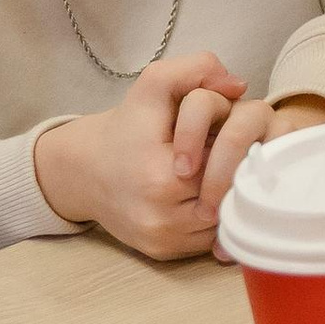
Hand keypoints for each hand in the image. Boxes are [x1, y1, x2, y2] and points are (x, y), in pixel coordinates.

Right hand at [34, 50, 272, 261]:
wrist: (85, 170)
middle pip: (234, 191)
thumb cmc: (126, 126)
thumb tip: (239, 86)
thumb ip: (198, 68)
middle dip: (235, 167)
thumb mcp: (155, 82)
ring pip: (227, 218)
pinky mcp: (166, 255)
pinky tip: (201, 193)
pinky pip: (210, 238)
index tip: (220, 130)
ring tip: (210, 170)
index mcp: (163, 176)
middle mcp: (164, 219)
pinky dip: (214, 215)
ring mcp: (166, 242)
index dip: (234, 139)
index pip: (232, 158)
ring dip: (228, 193)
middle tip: (221, 150)